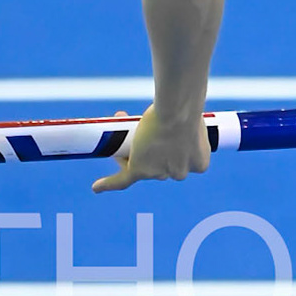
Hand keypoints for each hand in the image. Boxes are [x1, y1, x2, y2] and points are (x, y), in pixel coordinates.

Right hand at [91, 102, 210, 193]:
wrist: (178, 112)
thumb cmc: (186, 108)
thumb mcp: (191, 117)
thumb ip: (184, 125)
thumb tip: (171, 117)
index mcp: (199, 163)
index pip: (179, 158)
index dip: (168, 146)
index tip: (163, 135)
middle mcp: (180, 173)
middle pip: (159, 163)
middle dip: (148, 148)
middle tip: (141, 127)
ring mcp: (159, 173)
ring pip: (140, 165)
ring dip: (130, 149)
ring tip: (124, 119)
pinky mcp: (140, 170)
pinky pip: (123, 180)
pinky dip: (109, 184)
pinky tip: (96, 187)